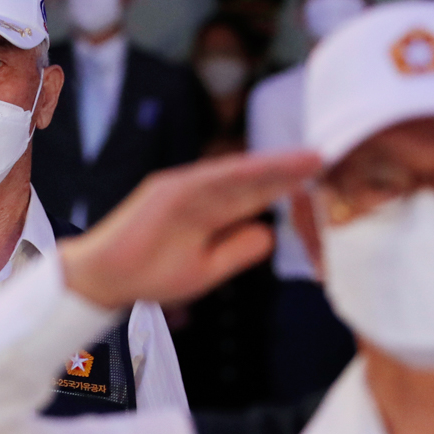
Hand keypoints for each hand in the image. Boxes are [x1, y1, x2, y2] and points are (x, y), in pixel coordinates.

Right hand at [60, 151, 321, 308]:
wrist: (106, 278)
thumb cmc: (152, 273)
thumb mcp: (207, 269)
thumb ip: (237, 250)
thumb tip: (270, 232)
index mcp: (210, 213)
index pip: (257, 195)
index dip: (288, 185)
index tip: (323, 176)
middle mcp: (199, 194)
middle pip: (252, 179)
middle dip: (288, 169)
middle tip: (327, 155)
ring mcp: (181, 189)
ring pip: (234, 175)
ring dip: (270, 166)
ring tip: (306, 160)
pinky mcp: (164, 192)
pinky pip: (205, 180)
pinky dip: (234, 173)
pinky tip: (263, 169)